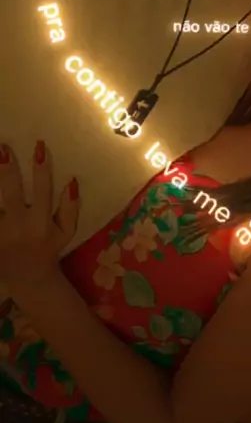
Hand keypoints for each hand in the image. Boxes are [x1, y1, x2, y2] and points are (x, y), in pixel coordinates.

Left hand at [0, 141, 78, 286]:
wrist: (28, 277)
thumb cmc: (49, 247)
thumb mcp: (67, 231)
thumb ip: (71, 207)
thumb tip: (71, 180)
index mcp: (41, 222)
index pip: (42, 190)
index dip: (41, 168)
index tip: (39, 145)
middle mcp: (19, 227)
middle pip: (10, 193)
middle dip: (7, 170)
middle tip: (2, 148)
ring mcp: (1, 234)